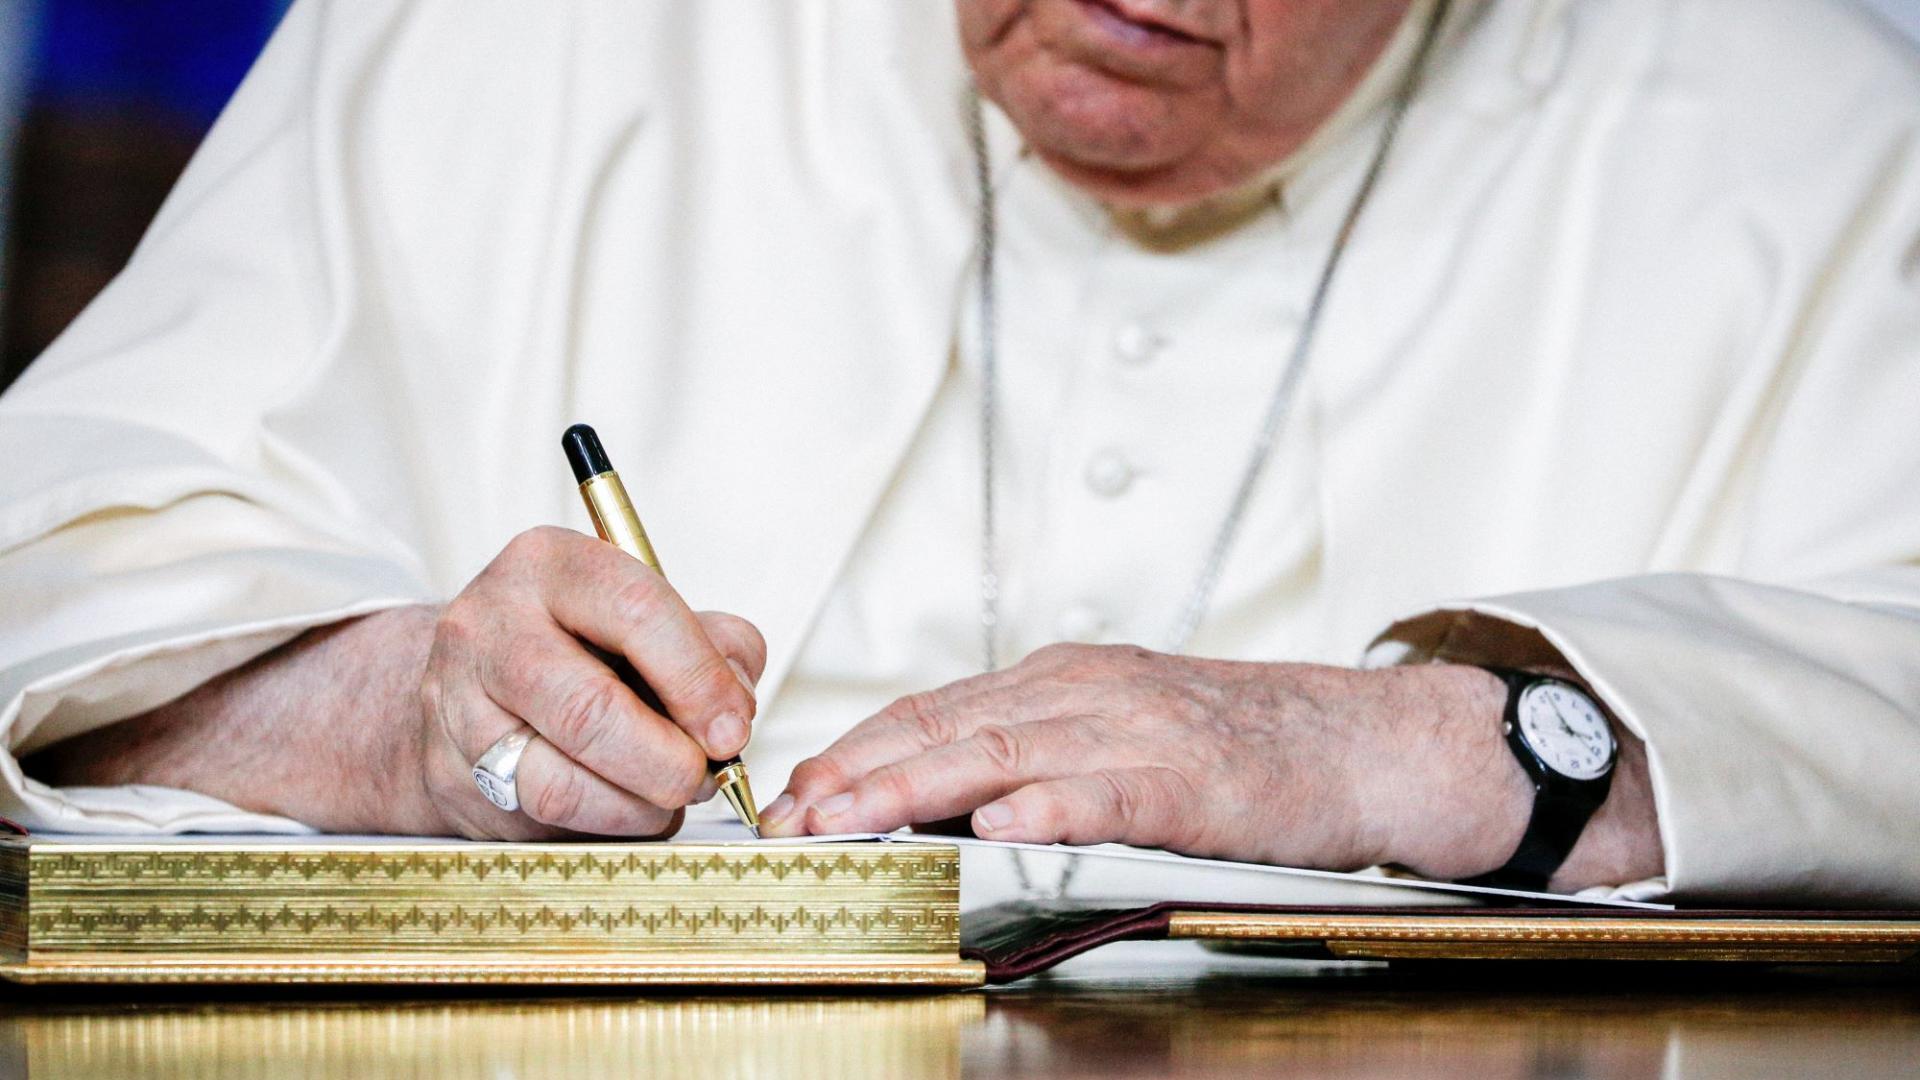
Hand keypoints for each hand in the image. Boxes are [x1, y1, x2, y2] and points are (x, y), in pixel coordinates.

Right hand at [417, 526, 763, 838]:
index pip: (636, 611)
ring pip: (559, 785)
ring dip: (638, 805)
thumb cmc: (577, 643)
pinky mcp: (452, 778)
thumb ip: (712, 644)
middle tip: (705, 774)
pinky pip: (543, 824)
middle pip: (588, 710)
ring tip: (670, 794)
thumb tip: (733, 708)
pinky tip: (627, 806)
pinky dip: (605, 826)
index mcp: (549, 566)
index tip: (732, 727)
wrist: (471, 678)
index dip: (698, 679)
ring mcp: (458, 707)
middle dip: (667, 759)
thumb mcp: (647, 611)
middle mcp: (489, 629)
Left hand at [760, 643, 1661, 887]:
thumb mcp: (1121, 730)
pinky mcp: (1196, 778)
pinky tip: (1001, 823)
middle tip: (791, 814)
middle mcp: (1088, 691)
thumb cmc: (1245, 747)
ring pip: (1006, 750)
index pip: (932, 709)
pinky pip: (1109, 789)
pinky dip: (1050, 804)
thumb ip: (1036, 753)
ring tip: (852, 817)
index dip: (856, 749)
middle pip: (948, 726)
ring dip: (918, 787)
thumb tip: (940, 799)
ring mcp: (1140, 728)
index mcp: (1062, 682)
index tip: (793, 791)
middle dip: (858, 772)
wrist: (1367, 742)